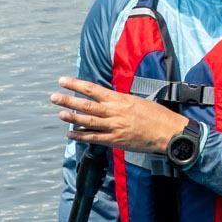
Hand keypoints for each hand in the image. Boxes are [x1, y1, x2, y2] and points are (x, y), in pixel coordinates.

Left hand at [53, 76, 185, 154]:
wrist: (167, 132)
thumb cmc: (155, 115)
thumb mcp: (137, 101)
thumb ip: (120, 101)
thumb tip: (107, 99)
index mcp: (119, 99)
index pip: (93, 89)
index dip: (76, 85)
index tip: (63, 81)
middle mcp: (114, 111)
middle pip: (86, 105)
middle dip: (68, 100)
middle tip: (54, 97)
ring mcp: (113, 127)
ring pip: (88, 121)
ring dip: (72, 118)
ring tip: (60, 114)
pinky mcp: (115, 140)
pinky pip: (94, 138)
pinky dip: (81, 136)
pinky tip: (71, 134)